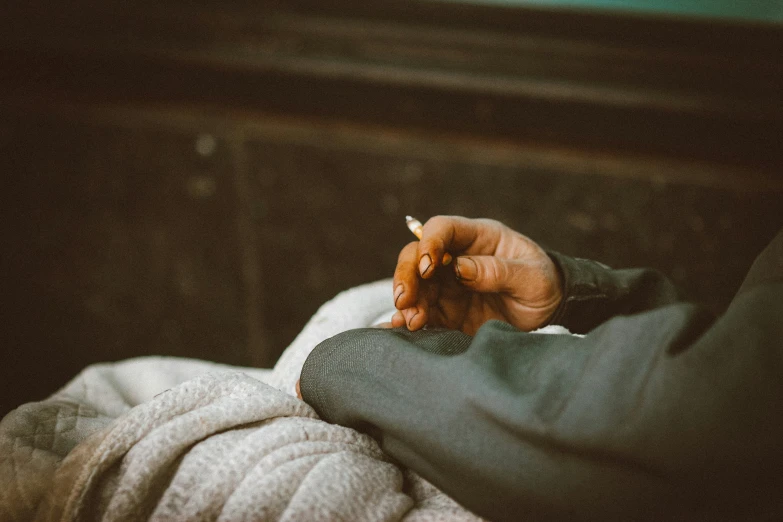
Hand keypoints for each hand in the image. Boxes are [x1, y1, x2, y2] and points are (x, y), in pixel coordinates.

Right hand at [392, 216, 561, 334]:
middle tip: (405, 298)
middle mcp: (456, 258)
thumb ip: (498, 270)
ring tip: (410, 321)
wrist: (550, 316)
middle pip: (417, 256)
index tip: (427, 266)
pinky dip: (409, 320)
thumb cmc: (544, 285)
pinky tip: (402, 328)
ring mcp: (449, 286)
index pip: (443, 229)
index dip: (430, 243)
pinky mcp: (447, 312)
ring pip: (415, 286)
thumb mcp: (532, 277)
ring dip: (407, 302)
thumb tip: (459, 269)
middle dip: (407, 275)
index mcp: (478, 238)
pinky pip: (423, 312)